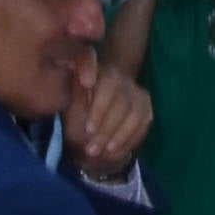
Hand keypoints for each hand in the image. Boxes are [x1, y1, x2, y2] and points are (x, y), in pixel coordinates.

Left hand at [65, 52, 152, 178]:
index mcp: (93, 73)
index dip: (91, 73)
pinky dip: (128, 138)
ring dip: (116, 134)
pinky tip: (114, 150)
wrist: (94, 146)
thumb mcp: (70, 113)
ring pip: (132, 109)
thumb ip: (75, 94)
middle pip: (116, 93)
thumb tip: (72, 66)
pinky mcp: (145, 105)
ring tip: (101, 151)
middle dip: (103, 125)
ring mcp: (134, 90)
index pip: (93, 63)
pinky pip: (142, 120)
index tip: (86, 91)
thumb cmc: (77, 127)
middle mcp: (115, 76)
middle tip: (90, 147)